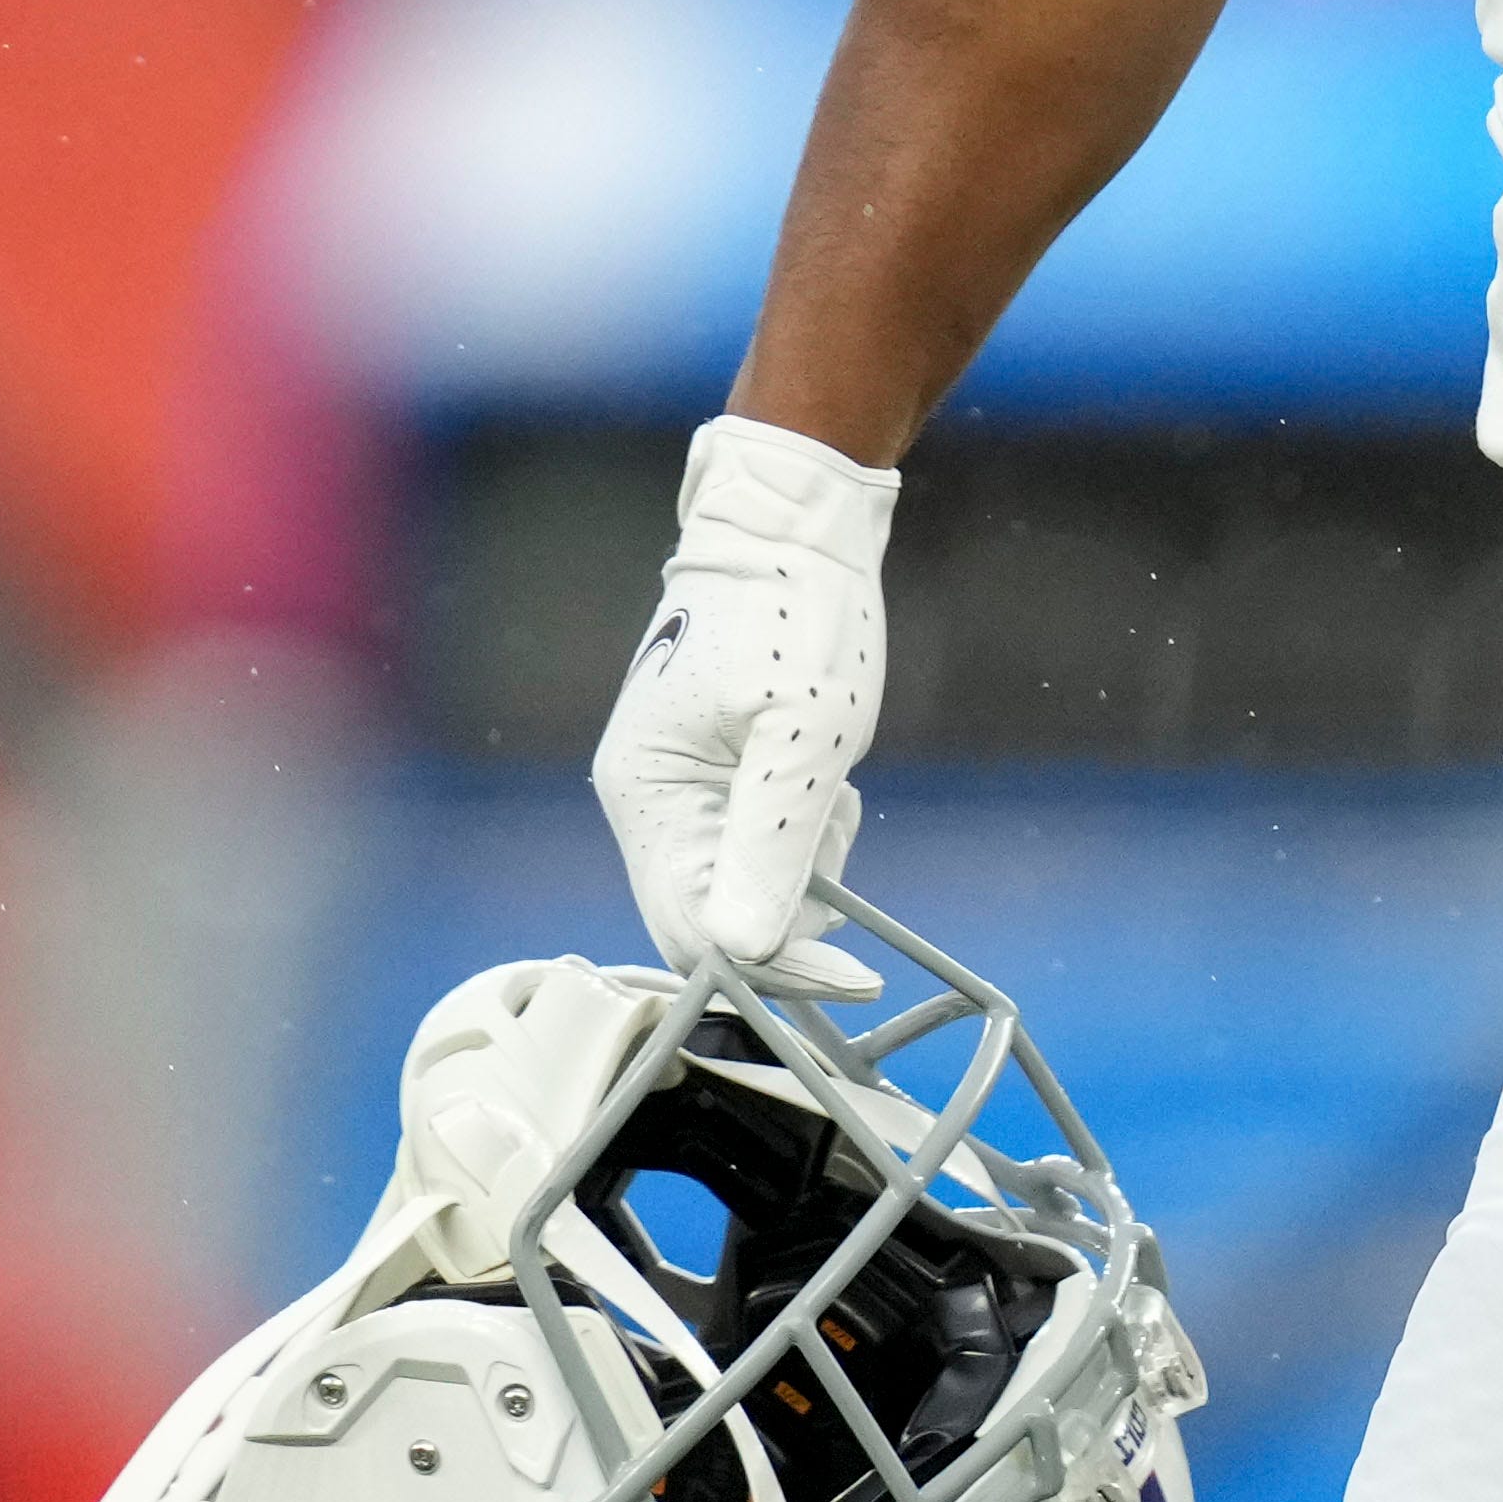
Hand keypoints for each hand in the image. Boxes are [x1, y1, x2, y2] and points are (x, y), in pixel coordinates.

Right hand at [592, 415, 893, 989]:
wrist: (792, 526)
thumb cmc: (796, 614)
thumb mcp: (802, 735)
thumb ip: (769, 845)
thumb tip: (742, 949)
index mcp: (646, 795)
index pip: (697, 932)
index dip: (778, 968)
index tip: (859, 975)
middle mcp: (643, 802)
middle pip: (709, 922)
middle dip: (791, 914)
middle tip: (842, 828)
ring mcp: (672, 789)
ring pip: (737, 889)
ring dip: (801, 867)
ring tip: (832, 787)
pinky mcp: (705, 777)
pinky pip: (749, 848)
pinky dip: (798, 835)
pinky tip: (822, 778)